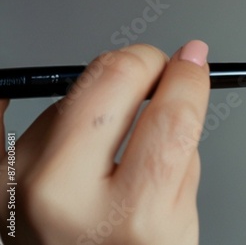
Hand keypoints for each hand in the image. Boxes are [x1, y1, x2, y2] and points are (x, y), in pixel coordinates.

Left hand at [0, 41, 209, 244]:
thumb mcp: (179, 218)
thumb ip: (181, 146)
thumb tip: (181, 78)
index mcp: (131, 216)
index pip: (171, 118)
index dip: (189, 78)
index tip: (193, 60)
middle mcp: (64, 196)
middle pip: (111, 81)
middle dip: (143, 61)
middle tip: (156, 68)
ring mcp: (18, 182)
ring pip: (73, 92)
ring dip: (101, 94)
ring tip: (109, 131)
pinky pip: (5, 111)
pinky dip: (25, 94)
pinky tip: (32, 95)